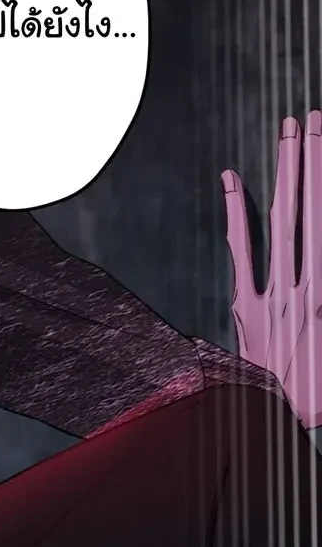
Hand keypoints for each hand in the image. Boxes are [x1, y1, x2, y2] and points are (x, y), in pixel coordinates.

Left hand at [223, 111, 321, 436]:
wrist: (291, 429)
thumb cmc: (321, 385)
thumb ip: (321, 291)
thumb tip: (318, 243)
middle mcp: (308, 287)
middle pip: (310, 208)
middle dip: (310, 160)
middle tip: (308, 117)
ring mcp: (276, 295)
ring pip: (282, 222)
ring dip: (283, 174)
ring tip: (284, 133)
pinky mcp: (250, 310)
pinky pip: (242, 254)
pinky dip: (237, 214)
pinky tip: (232, 178)